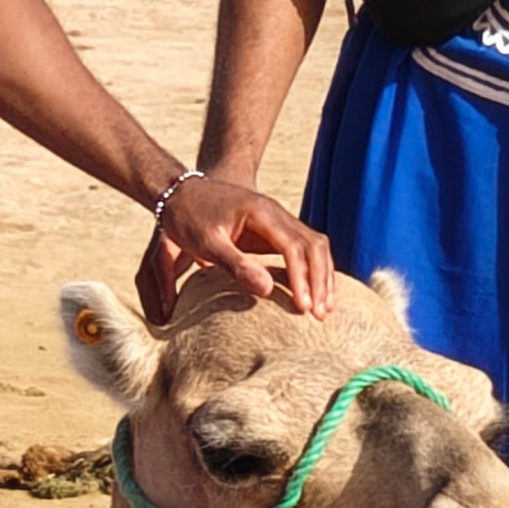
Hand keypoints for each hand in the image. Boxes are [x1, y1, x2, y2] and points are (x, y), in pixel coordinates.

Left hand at [144, 173, 334, 321]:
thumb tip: (267, 289)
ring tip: (326, 309)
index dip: (302, 277)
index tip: (303, 307)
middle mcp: (277, 213)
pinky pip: (305, 248)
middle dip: (320, 280)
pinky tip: (316, 292)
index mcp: (261, 212)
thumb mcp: (206, 242)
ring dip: (323, 276)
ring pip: (315, 246)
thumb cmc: (190, 217)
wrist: (182, 193)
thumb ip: (235, 264)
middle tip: (319, 314)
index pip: (293, 246)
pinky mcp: (276, 230)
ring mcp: (279, 220)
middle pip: (314, 246)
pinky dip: (315, 270)